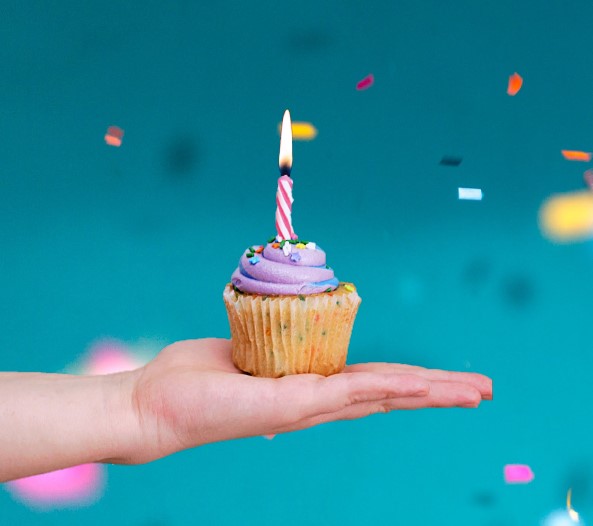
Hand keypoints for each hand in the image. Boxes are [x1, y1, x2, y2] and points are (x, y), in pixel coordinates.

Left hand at [127, 338, 491, 462]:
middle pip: (386, 395)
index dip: (410, 382)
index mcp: (306, 388)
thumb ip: (273, 346)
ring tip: (471, 392)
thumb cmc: (195, 378)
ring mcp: (303, 407)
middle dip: (436, 393)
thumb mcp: (243, 350)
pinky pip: (344, 393)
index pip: (369, 384)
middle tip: (482, 391)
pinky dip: (385, 388)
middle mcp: (312, 403)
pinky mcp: (286, 406)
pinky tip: (419, 387)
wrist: (154, 407)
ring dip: (426, 392)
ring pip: (377, 396)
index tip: (443, 380)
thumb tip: (284, 335)